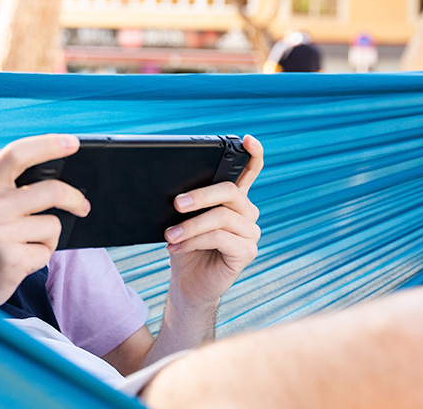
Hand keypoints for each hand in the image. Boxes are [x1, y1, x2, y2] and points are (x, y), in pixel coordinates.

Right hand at [0, 134, 89, 307]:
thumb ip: (4, 185)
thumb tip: (55, 174)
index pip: (17, 153)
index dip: (48, 144)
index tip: (72, 143)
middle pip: (50, 190)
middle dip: (74, 198)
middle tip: (82, 206)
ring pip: (52, 224)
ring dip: (47, 237)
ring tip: (24, 244)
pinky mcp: (10, 260)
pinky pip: (46, 251)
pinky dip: (40, 256)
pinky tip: (20, 260)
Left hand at [164, 134, 262, 313]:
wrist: (187, 283)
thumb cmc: (184, 246)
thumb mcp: (181, 220)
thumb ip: (186, 203)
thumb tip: (173, 192)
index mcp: (233, 200)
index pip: (250, 171)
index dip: (252, 154)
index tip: (246, 139)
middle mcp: (247, 213)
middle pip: (229, 191)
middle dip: (200, 195)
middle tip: (176, 203)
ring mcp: (250, 233)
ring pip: (221, 217)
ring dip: (190, 225)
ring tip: (169, 235)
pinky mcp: (247, 252)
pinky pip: (220, 238)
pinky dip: (194, 240)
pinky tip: (177, 247)